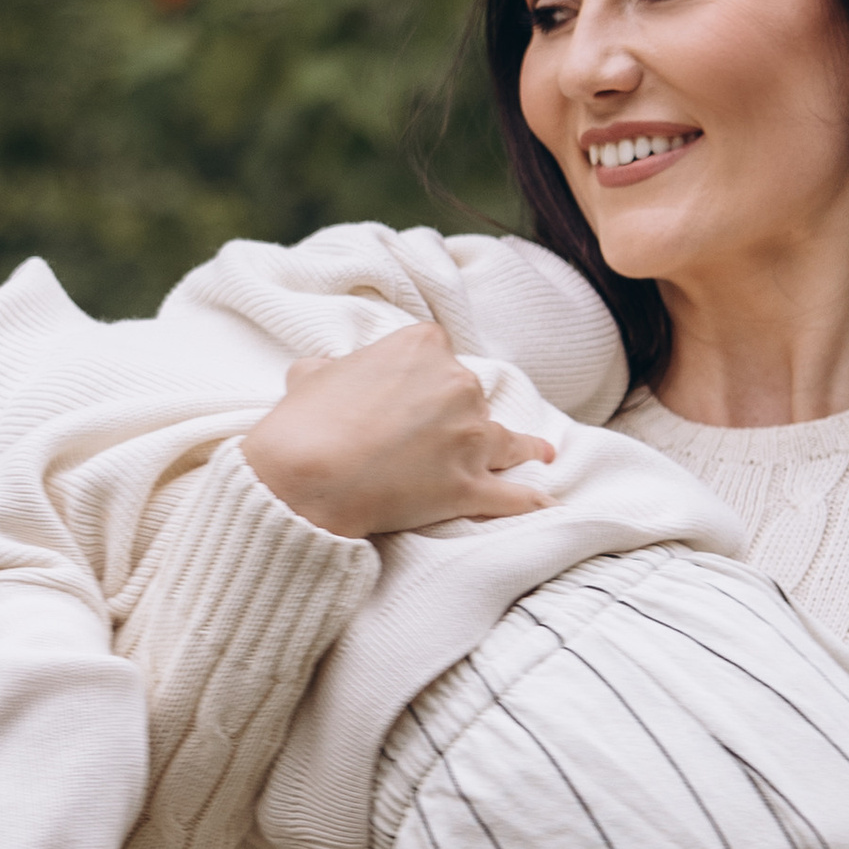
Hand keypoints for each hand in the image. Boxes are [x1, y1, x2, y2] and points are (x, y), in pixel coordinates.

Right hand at [241, 322, 552, 538]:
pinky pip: (513, 495)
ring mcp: (470, 438)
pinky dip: (530, 500)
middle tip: (432, 440)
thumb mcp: (309, 374)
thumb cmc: (303, 423)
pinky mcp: (470, 486)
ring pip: (509, 440)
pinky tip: (546, 502)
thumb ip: (333, 367)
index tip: (412, 397)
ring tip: (540, 455)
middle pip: (471, 396)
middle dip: (459, 416)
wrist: (305, 476)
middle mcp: (458, 384)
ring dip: (523, 449)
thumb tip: (330, 372)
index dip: (426, 378)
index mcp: (422, 346)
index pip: (439, 354)